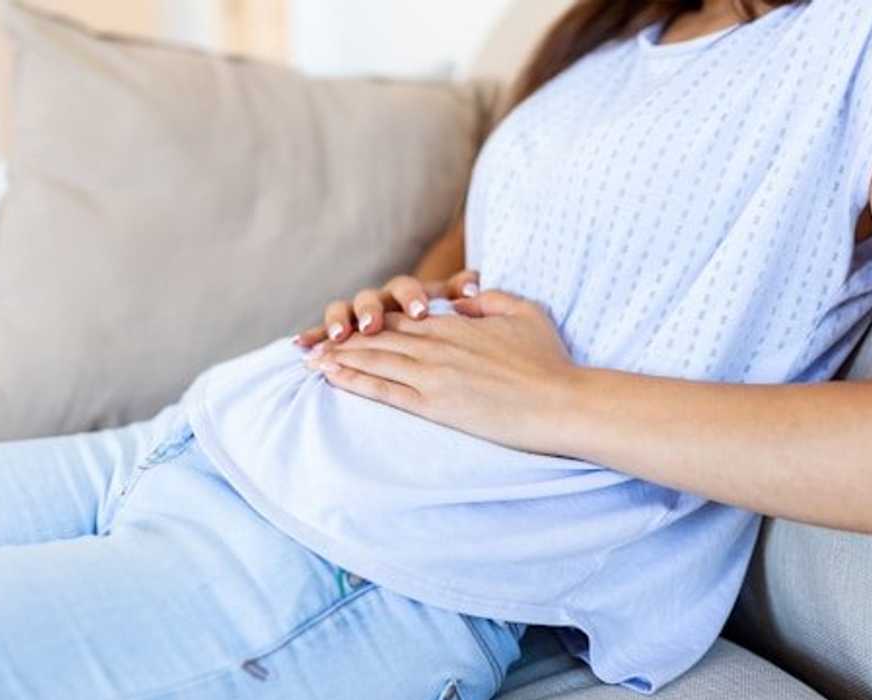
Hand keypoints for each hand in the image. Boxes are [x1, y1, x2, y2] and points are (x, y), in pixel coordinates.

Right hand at [294, 270, 479, 347]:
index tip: (420, 312)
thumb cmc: (444, 316)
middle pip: (370, 298)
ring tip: (337, 336)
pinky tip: (300, 344)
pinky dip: (313, 335)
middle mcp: (380, 300)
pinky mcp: (342, 332)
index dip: (412, 298)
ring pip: (344, 309)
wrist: (421, 319)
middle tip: (372, 326)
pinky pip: (323, 331)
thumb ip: (463, 290)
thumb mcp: (456, 302)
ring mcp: (358, 314)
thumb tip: (473, 282)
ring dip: (339, 321)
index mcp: (409, 293)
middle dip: (369, 311)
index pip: (407, 288)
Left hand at [303, 291, 578, 453]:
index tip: (348, 324)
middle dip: (342, 339)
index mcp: (456, 324)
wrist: (560, 402)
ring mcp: (433, 375)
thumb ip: (489, 300)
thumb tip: (464, 298)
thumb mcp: (523, 314)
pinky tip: (332, 378)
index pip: (402, 318)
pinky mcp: (435, 404)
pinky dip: (354, 381)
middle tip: (311, 342)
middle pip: (379, 337)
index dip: (371, 320)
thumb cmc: (549, 361)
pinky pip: (384, 390)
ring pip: (375, 361)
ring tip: (311, 360)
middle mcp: (437, 345)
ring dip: (339, 358)